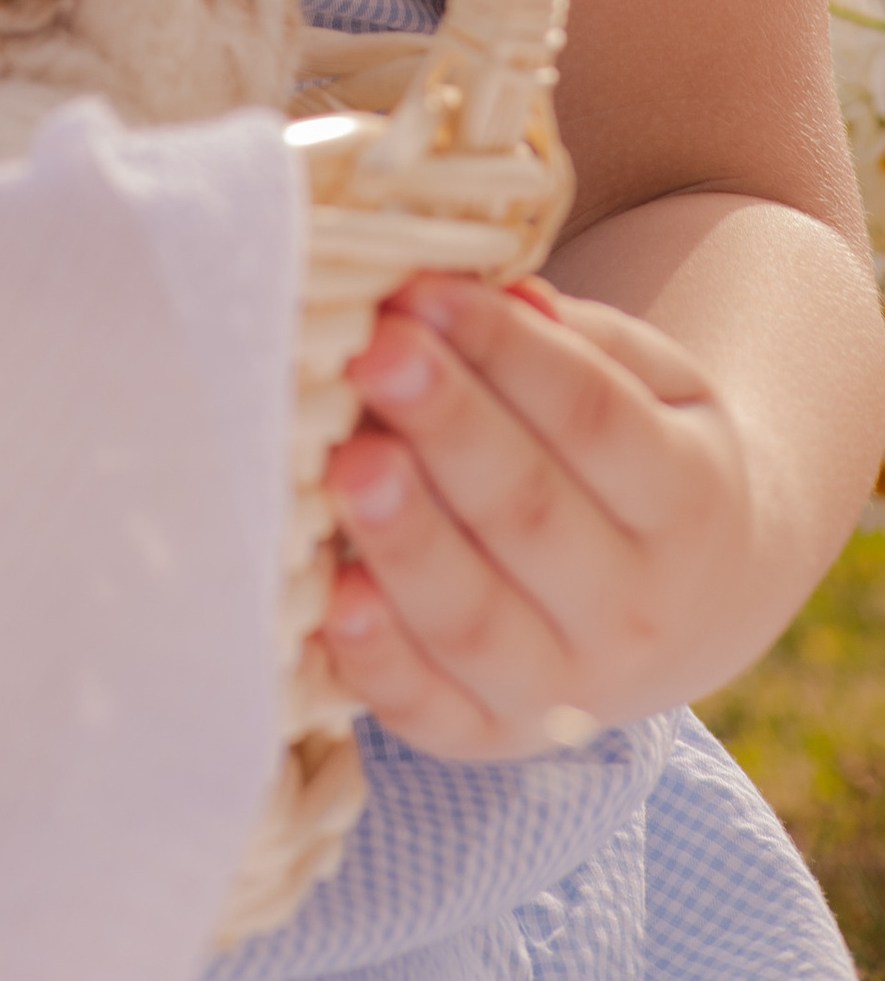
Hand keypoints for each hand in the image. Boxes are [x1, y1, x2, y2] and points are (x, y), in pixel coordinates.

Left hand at [317, 270, 751, 758]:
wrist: (695, 596)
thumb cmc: (642, 449)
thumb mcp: (652, 381)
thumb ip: (577, 342)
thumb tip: (504, 296)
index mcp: (688, 501)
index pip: (593, 419)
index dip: (507, 352)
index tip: (421, 289)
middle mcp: (637, 610)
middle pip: (533, 517)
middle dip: (448, 432)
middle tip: (373, 355)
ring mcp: (568, 689)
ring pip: (480, 623)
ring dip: (407, 544)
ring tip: (344, 464)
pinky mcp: (493, 737)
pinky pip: (432, 713)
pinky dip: (380, 666)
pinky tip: (331, 602)